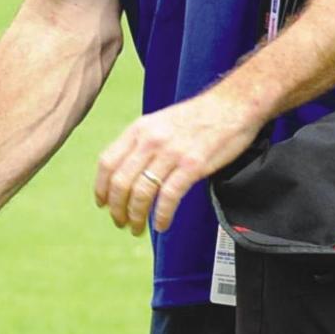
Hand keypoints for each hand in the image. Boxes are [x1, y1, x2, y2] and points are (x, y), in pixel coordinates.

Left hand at [95, 89, 261, 234]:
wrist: (233, 104)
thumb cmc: (199, 116)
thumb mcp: (160, 122)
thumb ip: (142, 143)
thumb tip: (127, 172)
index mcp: (139, 129)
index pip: (107, 163)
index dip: (101, 188)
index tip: (103, 204)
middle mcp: (151, 140)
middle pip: (121, 182)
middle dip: (117, 209)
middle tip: (121, 222)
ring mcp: (171, 153)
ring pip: (141, 193)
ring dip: (136, 216)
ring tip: (138, 228)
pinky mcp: (193, 165)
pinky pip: (168, 197)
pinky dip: (161, 215)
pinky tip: (161, 225)